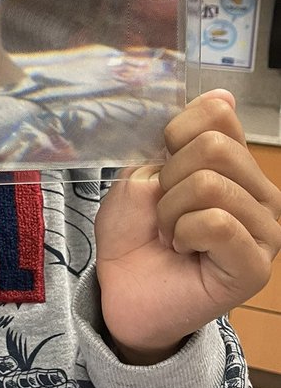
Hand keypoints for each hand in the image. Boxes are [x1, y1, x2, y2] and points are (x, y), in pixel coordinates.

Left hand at [95, 90, 280, 363]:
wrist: (121, 290)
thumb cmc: (134, 233)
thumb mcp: (143, 173)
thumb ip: (177, 139)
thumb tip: (222, 97)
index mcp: (236, 165)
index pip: (218, 113)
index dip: (175, 133)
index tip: (161, 167)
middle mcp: (260, 193)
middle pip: (214, 146)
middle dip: (170, 178)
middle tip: (164, 212)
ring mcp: (265, 230)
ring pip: (210, 184)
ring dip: (171, 211)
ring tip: (171, 235)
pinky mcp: (256, 266)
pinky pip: (217, 223)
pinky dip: (183, 233)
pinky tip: (183, 250)